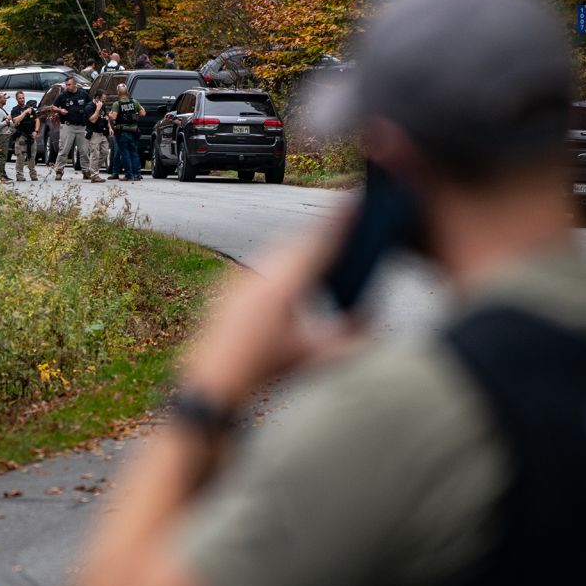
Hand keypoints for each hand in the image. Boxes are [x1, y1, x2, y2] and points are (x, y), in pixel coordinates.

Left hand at [179, 206, 361, 408]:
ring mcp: (240, 278)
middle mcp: (260, 273)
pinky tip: (288, 273)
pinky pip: (261, 263)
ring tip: (320, 246)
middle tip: (343, 222)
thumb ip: (346, 336)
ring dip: (299, 245)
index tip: (353, 205)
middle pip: (297, 240)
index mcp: (284, 285)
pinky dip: (280, 260)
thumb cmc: (264, 369)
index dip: (339, 224)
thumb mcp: (313, 353)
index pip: (319, 245)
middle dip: (320, 232)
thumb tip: (371, 320)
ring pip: (277, 249)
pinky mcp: (228, 287)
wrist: (214, 379)